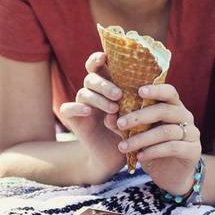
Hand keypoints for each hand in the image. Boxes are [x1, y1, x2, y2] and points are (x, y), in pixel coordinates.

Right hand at [57, 52, 126, 182]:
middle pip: (91, 78)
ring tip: (114, 109)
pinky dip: (77, 107)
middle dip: (105, 84)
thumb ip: (137, 99)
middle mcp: (93, 92)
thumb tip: (147, 86)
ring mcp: (82, 105)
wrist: (114, 157)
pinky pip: (67, 108)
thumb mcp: (137, 113)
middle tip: (119, 95)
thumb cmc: (129, 131)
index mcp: (107, 85)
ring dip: (98, 98)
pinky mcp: (74, 119)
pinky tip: (89, 112)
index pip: (98, 66)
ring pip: (83, 92)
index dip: (98, 59)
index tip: (105, 57)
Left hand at [114, 83, 202, 195]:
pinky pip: (172, 148)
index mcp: (174, 107)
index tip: (138, 91)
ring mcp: (192, 134)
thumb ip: (126, 126)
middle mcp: (186, 117)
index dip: (156, 89)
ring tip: (123, 147)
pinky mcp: (193, 151)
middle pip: (165, 110)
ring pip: (166, 131)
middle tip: (120, 123)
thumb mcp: (139, 135)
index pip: (170, 92)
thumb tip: (108, 117)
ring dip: (142, 138)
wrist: (172, 176)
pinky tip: (139, 157)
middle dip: (140, 116)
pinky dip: (153, 151)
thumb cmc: (154, 150)